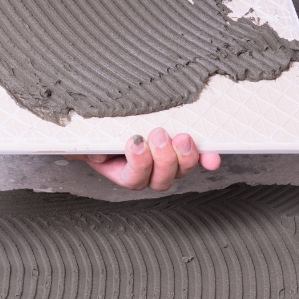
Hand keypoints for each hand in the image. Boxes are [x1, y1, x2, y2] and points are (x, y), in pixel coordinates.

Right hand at [64, 128, 220, 190]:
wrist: (110, 118)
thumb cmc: (97, 130)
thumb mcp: (85, 138)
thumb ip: (86, 146)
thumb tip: (93, 153)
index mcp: (123, 172)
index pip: (133, 178)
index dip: (138, 164)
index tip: (135, 142)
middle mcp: (148, 173)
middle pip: (161, 180)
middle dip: (163, 159)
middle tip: (159, 135)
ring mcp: (168, 163)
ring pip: (181, 171)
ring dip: (185, 157)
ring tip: (183, 138)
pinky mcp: (182, 150)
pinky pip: (197, 158)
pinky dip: (206, 158)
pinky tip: (213, 156)